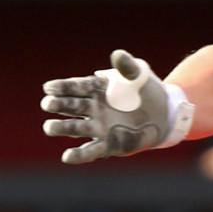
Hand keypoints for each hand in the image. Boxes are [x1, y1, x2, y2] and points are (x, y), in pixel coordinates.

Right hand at [41, 49, 192, 164]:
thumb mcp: (140, 76)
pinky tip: (66, 157)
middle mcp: (94, 108)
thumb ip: (128, 67)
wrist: (165, 115)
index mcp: (97, 89)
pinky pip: (90, 150)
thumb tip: (118, 54)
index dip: (62, 87)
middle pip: (71, 106)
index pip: (76, 87)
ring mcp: (99, 127)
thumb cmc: (148, 92)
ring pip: (75, 128)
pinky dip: (79, 155)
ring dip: (61, 128)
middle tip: (47, 104)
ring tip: (49, 128)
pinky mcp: (108, 144)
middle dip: (58, 105)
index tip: (48, 87)